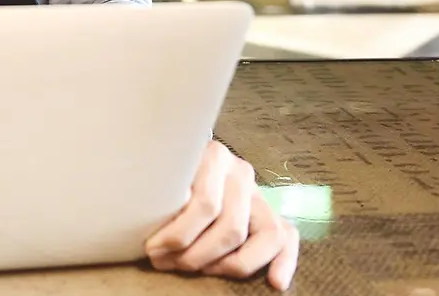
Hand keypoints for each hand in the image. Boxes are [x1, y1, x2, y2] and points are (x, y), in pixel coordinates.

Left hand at [144, 140, 298, 290]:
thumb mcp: (160, 171)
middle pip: (230, 227)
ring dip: (228, 264)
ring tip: (196, 270)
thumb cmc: (165, 173)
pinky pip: (288, 237)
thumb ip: (162, 190)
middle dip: (195, 254)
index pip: (205, 204)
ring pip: (264, 237)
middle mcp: (241, 173)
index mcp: (214, 156)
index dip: (178, 234)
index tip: (151, 249)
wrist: (181, 159)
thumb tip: (150, 226)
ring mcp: (259, 194)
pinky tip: (275, 282)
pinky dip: (285, 262)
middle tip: (165, 262)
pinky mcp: (270, 213)